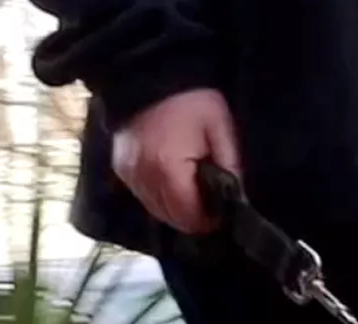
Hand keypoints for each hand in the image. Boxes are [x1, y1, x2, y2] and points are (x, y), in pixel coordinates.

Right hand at [111, 88, 241, 234]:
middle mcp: (144, 179)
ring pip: (156, 211)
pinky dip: (159, 195)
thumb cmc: (190, 97)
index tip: (221, 210)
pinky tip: (172, 180)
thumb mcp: (219, 125)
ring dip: (175, 208)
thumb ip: (230, 165)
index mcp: (169, 170)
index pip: (190, 217)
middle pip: (172, 219)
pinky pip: (143, 196)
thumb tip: (236, 197)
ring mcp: (129, 175)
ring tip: (191, 188)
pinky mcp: (121, 168)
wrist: (148, 70)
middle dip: (193, 216)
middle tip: (208, 200)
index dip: (209, 219)